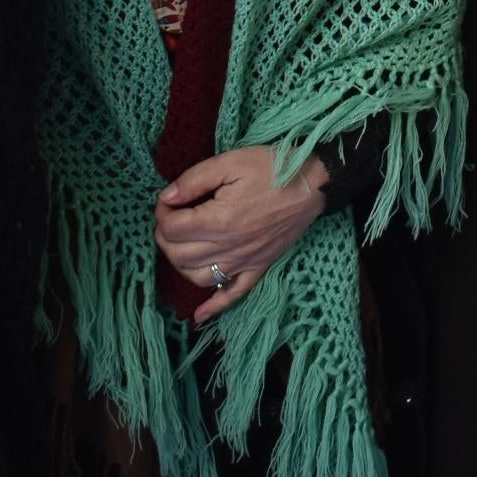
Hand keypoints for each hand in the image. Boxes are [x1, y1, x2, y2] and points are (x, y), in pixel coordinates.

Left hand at [156, 146, 330, 325]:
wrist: (314, 183)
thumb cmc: (272, 168)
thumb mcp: (230, 162)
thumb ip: (194, 179)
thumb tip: (167, 197)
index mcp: (219, 220)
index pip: (172, 227)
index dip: (162, 212)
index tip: (168, 199)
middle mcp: (229, 247)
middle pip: (178, 254)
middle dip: (165, 236)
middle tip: (171, 218)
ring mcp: (244, 261)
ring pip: (197, 277)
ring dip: (180, 264)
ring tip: (181, 244)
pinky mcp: (258, 268)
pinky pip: (233, 295)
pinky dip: (214, 307)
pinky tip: (199, 315)